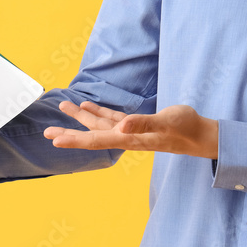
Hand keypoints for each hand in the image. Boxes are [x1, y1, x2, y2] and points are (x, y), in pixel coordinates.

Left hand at [43, 101, 218, 159]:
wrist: (200, 135)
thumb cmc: (185, 128)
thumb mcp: (166, 122)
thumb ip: (143, 124)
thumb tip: (121, 127)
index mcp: (129, 138)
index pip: (97, 140)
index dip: (75, 140)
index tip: (55, 140)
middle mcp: (125, 136)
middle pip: (91, 135)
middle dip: (69, 132)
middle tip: (46, 131)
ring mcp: (129, 130)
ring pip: (99, 124)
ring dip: (80, 117)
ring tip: (62, 107)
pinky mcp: (135, 124)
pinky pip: (111, 118)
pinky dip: (98, 112)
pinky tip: (87, 105)